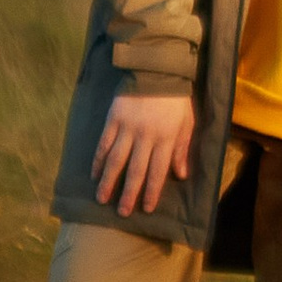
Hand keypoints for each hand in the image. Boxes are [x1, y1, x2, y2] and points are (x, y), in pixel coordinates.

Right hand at [93, 91, 195, 214]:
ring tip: (102, 199)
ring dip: (108, 181)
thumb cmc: (176, 98)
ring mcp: (128, 128)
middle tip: (123, 212)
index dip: (152, 191)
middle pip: (136, 170)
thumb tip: (181, 175)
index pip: (158, 171)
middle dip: (129, 193)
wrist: (158, 69)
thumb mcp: (187, 122)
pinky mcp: (114, 119)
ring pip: (116, 160)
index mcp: (166, 138)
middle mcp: (146, 136)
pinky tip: (94, 173)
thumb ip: (183, 148)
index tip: (146, 209)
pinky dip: (98, 159)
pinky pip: (104, 143)